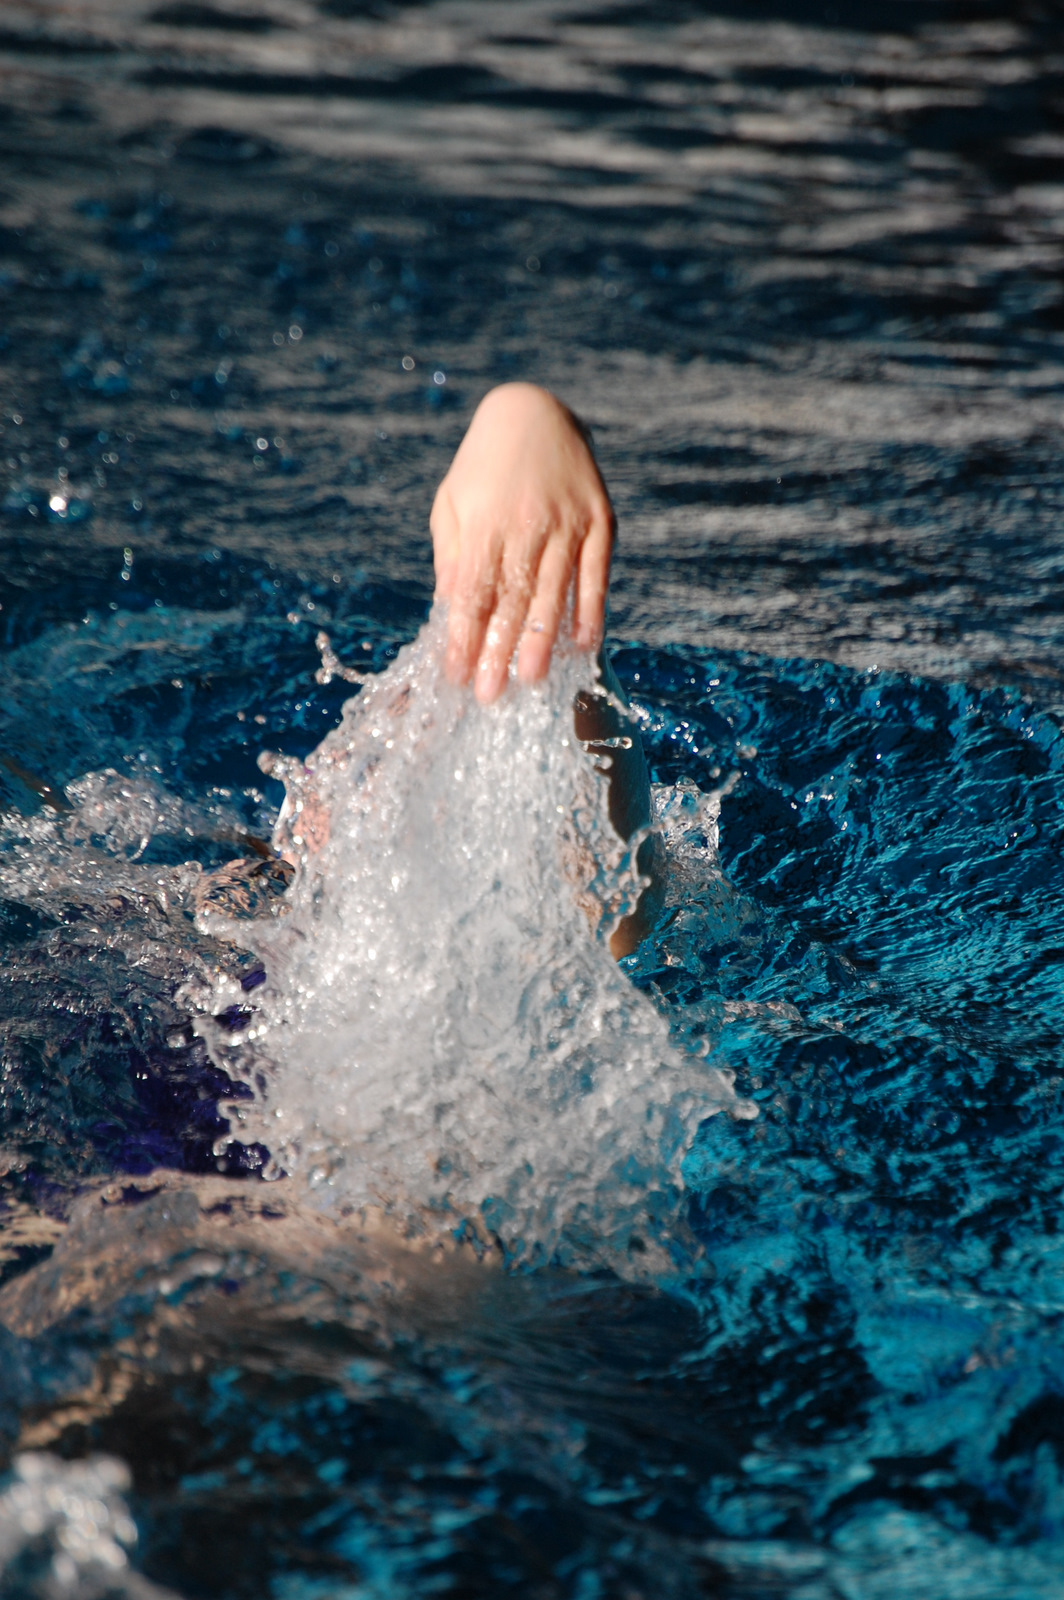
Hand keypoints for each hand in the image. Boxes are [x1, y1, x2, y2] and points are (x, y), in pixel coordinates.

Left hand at [430, 383, 614, 701]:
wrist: (535, 410)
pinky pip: (595, 574)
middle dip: (497, 650)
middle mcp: (527, 522)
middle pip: (510, 597)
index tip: (453, 674)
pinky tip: (583, 646)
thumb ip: (453, 559)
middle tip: (488, 695)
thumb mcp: (454, 503)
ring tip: (530, 680)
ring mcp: (568, 522)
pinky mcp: (601, 521)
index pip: (471, 590)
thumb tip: (448, 615)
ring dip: (541, 639)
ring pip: (553, 591)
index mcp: (484, 520)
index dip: (462, 635)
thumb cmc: (483, 468)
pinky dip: (590, 611)